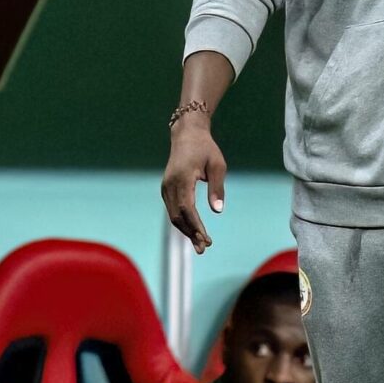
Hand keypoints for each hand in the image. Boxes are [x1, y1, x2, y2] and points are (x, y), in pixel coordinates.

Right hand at [161, 117, 226, 253]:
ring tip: (199, 244)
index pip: (187, 208)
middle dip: (190, 233)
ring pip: (173, 215)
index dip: (196, 225)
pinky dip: (182, 222)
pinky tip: (192, 230)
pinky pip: (172, 210)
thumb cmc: (206, 148)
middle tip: (204, 248)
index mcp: (183, 177)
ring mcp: (165, 187)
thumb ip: (217, 188)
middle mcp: (170, 184)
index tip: (206, 238)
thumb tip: (217, 211)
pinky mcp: (166, 189)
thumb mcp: (218, 165)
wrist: (186, 134)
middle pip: (178, 216)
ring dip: (186, 230)